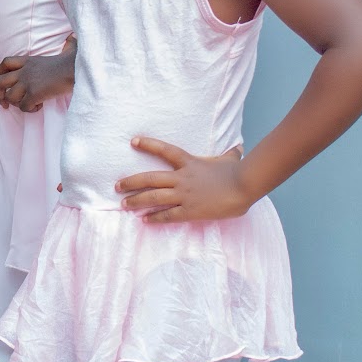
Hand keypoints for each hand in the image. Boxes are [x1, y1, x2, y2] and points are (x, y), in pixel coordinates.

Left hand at [0, 49, 73, 112]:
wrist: (76, 70)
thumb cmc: (74, 62)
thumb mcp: (63, 51)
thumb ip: (65, 45)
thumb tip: (73, 38)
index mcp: (28, 60)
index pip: (5, 63)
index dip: (0, 74)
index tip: (3, 83)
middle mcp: (24, 71)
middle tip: (4, 103)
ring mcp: (28, 82)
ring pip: (10, 97)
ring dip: (17, 104)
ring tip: (28, 103)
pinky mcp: (34, 94)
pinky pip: (23, 107)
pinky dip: (29, 110)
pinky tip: (38, 106)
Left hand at [116, 140, 248, 223]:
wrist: (244, 187)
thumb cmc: (238, 173)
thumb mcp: (232, 160)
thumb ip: (231, 154)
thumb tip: (239, 148)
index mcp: (190, 163)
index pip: (165, 151)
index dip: (149, 145)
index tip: (133, 141)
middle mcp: (182, 178)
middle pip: (150, 178)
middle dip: (131, 182)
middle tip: (117, 186)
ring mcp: (184, 195)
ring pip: (154, 198)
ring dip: (136, 201)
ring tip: (123, 204)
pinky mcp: (190, 210)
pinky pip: (168, 215)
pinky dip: (154, 218)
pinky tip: (144, 220)